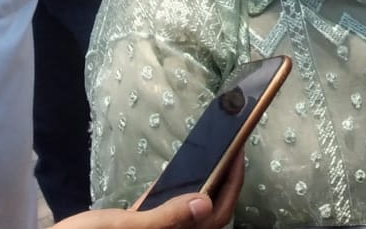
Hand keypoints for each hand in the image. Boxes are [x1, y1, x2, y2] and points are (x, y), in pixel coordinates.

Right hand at [55, 158, 243, 228]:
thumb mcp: (126, 228)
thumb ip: (166, 217)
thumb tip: (205, 203)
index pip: (218, 213)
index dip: (233, 182)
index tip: (239, 150)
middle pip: (210, 210)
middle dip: (224, 179)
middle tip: (232, 145)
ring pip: (191, 209)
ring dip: (205, 183)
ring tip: (214, 153)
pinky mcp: (141, 228)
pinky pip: (168, 209)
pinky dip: (177, 191)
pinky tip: (180, 172)